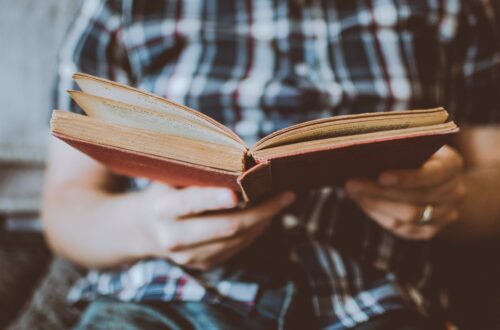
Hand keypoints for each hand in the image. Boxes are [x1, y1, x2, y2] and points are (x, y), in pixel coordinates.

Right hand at [140, 184, 295, 269]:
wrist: (147, 228)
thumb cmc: (166, 191)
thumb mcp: (171, 176)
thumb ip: (198, 170)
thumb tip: (241, 160)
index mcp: (162, 209)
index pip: (191, 203)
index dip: (215, 198)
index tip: (240, 192)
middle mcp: (173, 237)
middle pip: (226, 227)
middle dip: (262, 210)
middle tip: (286, 194)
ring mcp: (188, 257)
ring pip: (237, 240)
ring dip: (264, 220)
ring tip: (281, 201)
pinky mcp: (203, 265)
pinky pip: (237, 248)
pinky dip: (255, 230)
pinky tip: (265, 215)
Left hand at [345, 146, 465, 239]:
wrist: (436, 178)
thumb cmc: (416, 152)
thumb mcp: (413, 143)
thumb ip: (396, 146)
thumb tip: (362, 151)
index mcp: (452, 166)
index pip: (432, 175)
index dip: (406, 177)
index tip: (380, 175)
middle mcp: (454, 192)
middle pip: (415, 200)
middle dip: (379, 192)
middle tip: (351, 184)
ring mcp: (445, 215)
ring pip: (407, 218)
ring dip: (375, 204)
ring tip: (352, 192)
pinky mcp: (429, 231)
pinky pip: (402, 229)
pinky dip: (379, 215)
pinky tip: (362, 202)